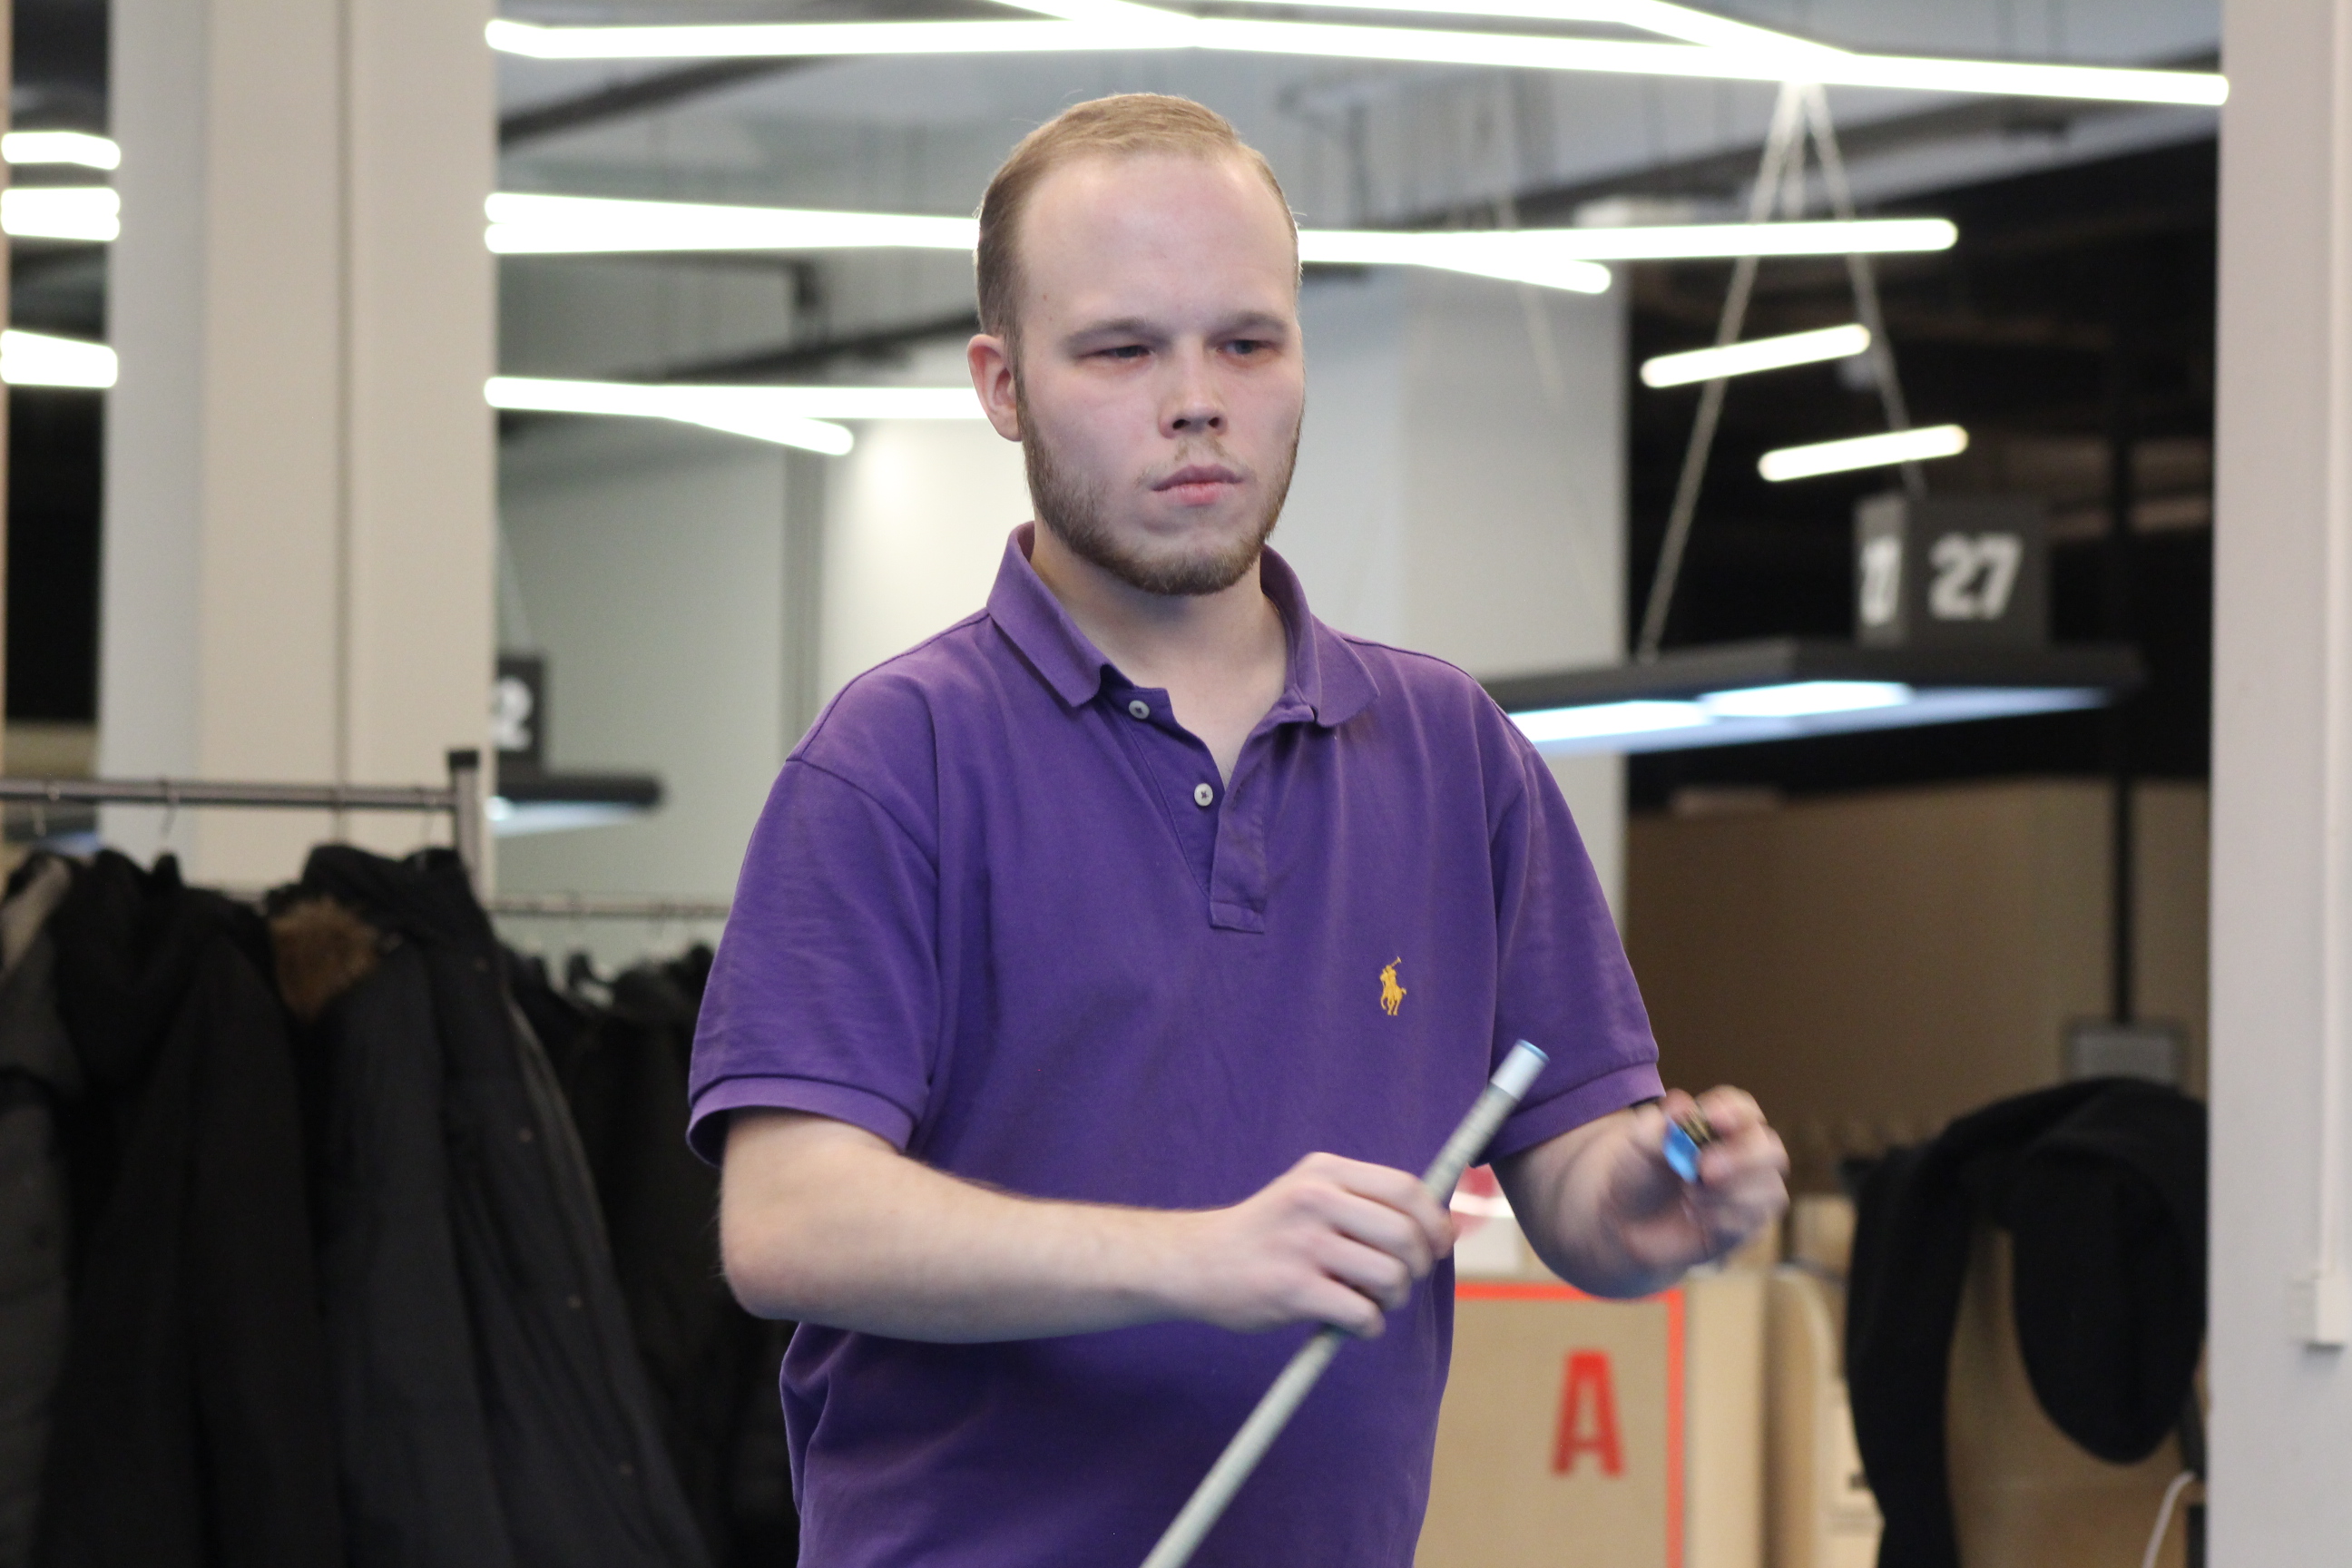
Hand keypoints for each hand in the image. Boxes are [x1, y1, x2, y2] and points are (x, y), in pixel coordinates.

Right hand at [1171, 1153, 1454, 1337]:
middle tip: (1399, 1281)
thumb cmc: (1267, 1233)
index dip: (1435, 1222)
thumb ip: (1363, 1201)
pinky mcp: (1291, 1289)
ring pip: (1391, 1278)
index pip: (1407, 1189)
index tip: (1437, 1246)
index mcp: (1325, 1171)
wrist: (1196, 1261)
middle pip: (1407, 1236)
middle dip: (1418, 1268)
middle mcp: (1316, 1200)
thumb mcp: (1308, 1192)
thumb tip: (1439, 1225)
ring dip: (1392, 1300)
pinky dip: (1367, 1326)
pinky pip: (1363, 1314)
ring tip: (1368, 1301)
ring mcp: (1303, 1244)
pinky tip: (1348, 1322)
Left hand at [1599, 1088, 1788, 1279]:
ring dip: (1727, 1194)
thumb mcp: (1634, 1146)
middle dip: (1742, 1158)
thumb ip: (1656, 1126)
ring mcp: (1748, 1193)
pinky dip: (1721, 1219)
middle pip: (1771, 1149)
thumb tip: (1681, 1104)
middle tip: (1704, 1169)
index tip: (1711, 1118)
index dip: (1734, 1111)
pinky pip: (1752, 1222)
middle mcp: (1742, 1155)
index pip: (1744, 1110)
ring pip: (1769, 1190)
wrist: (1621, 1220)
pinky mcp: (1744, 1227)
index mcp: (1718, 1126)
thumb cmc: (1635, 1172)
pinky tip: (1695, 1216)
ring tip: (1688, 1196)